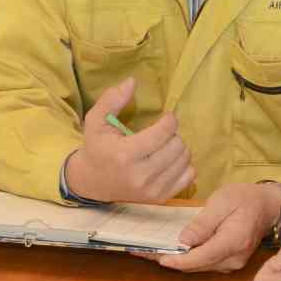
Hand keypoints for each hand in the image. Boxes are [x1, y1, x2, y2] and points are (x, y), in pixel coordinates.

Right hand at [63, 78, 193, 203]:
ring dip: (179, 149)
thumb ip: (112, 99)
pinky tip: (170, 161)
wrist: (92, 182)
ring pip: (185, 160)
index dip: (170, 120)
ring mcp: (152, 190)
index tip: (166, 118)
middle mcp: (141, 175)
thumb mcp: (96, 121)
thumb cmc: (97, 148)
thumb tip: (132, 81)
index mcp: (125, 154)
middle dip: (173, 135)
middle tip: (163, 134)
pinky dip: (184, 165)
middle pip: (178, 146)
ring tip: (166, 146)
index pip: (164, 133)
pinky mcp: (160, 198)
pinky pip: (188, 177)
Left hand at [154, 182, 280, 273]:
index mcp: (233, 242)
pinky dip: (187, 259)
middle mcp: (233, 259)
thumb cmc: (245, 199)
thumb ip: (203, 223)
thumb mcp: (222, 202)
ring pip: (198, 267)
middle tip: (144, 253)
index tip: (158, 257)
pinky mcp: (228, 262)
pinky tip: (172, 251)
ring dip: (177, 261)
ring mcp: (232, 264)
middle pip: (196, 265)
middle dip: (170, 260)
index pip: (200, 257)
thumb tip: (184, 241)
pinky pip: (204, 264)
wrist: (268, 206)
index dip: (177, 260)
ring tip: (152, 252)